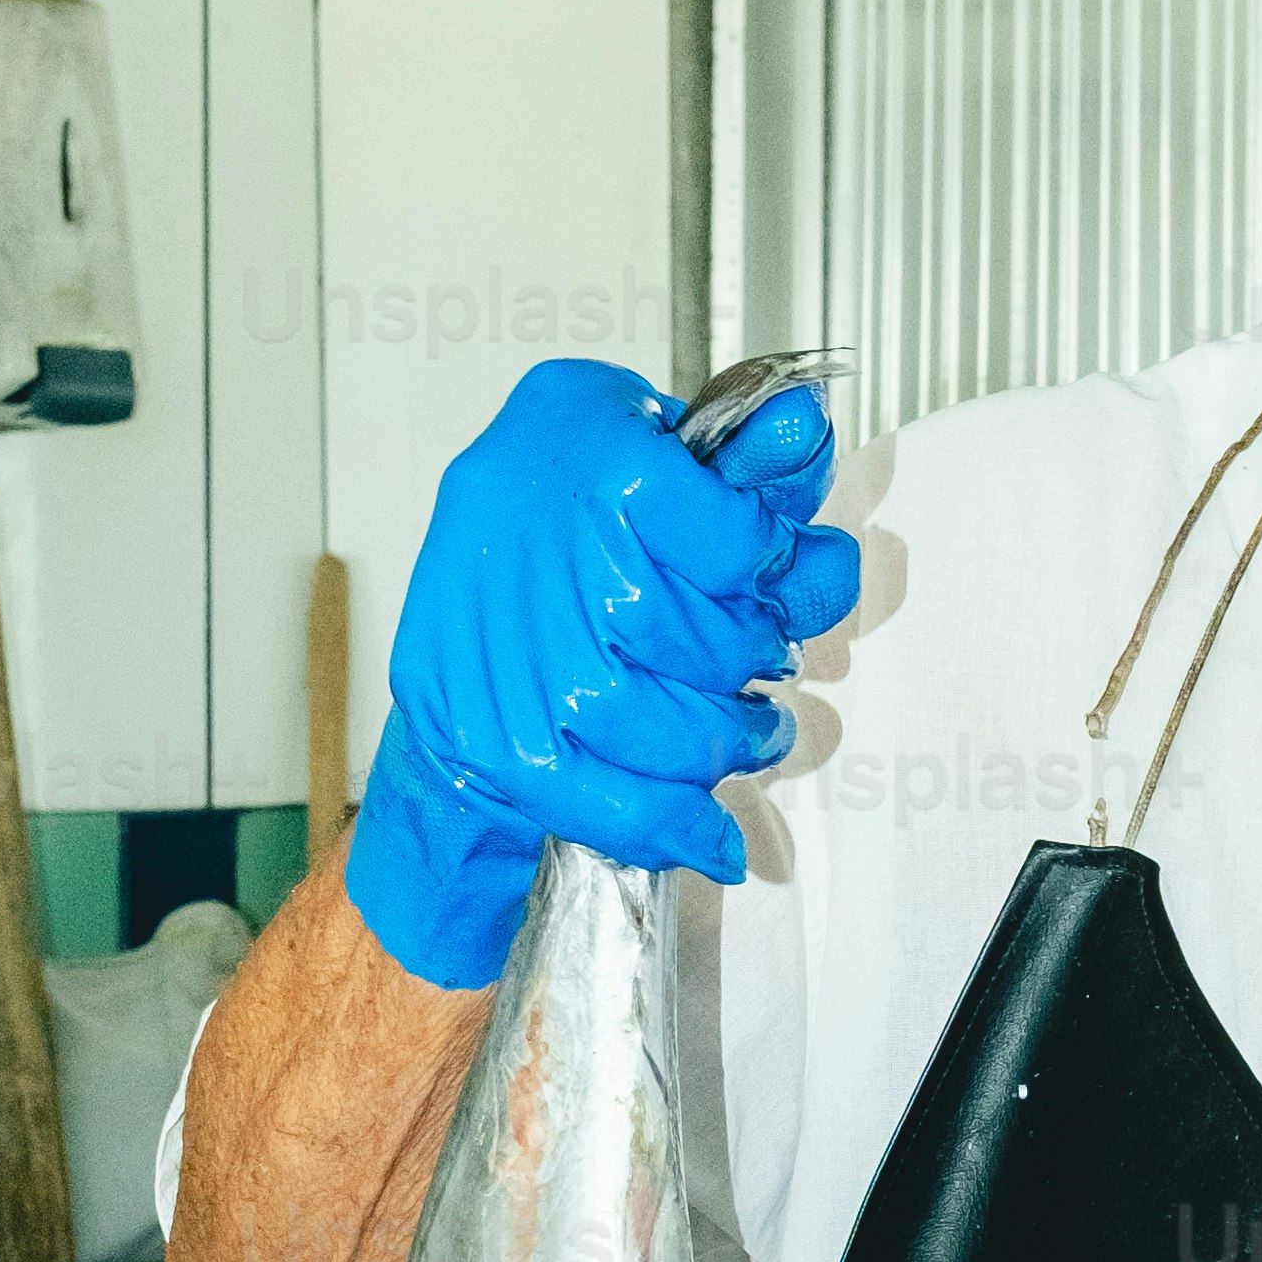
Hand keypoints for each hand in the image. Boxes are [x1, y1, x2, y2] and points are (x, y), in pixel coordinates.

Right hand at [344, 363, 861, 993]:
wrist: (455, 559)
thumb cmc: (560, 483)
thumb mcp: (644, 424)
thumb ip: (743, 450)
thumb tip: (805, 430)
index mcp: (599, 464)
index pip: (742, 543)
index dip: (780, 567)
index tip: (782, 571)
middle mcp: (556, 561)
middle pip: (717, 645)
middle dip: (761, 660)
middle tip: (769, 661)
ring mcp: (523, 662)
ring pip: (681, 733)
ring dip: (736, 740)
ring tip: (753, 730)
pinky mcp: (498, 740)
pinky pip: (616, 806)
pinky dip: (678, 829)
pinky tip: (717, 836)